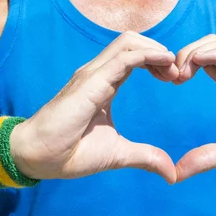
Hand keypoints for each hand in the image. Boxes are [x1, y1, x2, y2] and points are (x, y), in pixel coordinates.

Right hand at [10, 32, 178, 183]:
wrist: (38, 158)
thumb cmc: (70, 153)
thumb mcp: (118, 154)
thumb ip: (146, 157)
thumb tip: (171, 173)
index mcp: (104, 84)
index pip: (134, 57)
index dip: (157, 61)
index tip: (174, 79)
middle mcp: (97, 74)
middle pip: (133, 41)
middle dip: (159, 50)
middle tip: (177, 73)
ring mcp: (92, 75)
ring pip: (129, 42)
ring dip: (156, 50)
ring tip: (173, 69)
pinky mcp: (90, 83)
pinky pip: (124, 58)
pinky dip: (147, 55)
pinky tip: (165, 64)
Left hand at [174, 35, 215, 180]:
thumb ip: (205, 158)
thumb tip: (174, 174)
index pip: (204, 62)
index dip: (183, 64)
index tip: (168, 81)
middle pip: (209, 46)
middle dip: (184, 53)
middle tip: (170, 75)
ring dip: (197, 50)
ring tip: (182, 70)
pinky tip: (200, 61)